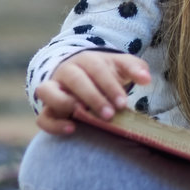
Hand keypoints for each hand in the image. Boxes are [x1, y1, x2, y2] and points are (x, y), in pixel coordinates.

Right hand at [34, 52, 150, 135]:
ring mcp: (53, 90)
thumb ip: (135, 68)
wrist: (82, 77)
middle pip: (75, 79)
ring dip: (64, 103)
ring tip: (83, 115)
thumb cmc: (105, 73)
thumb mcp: (121, 67)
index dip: (110, 86)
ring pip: (47, 91)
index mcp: (87, 60)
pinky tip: (71, 129)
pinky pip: (42, 117)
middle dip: (93, 97)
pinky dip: (53, 124)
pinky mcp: (47, 109)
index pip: (96, 69)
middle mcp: (66, 72)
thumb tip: (147, 79)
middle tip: (110, 114)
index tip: (123, 103)